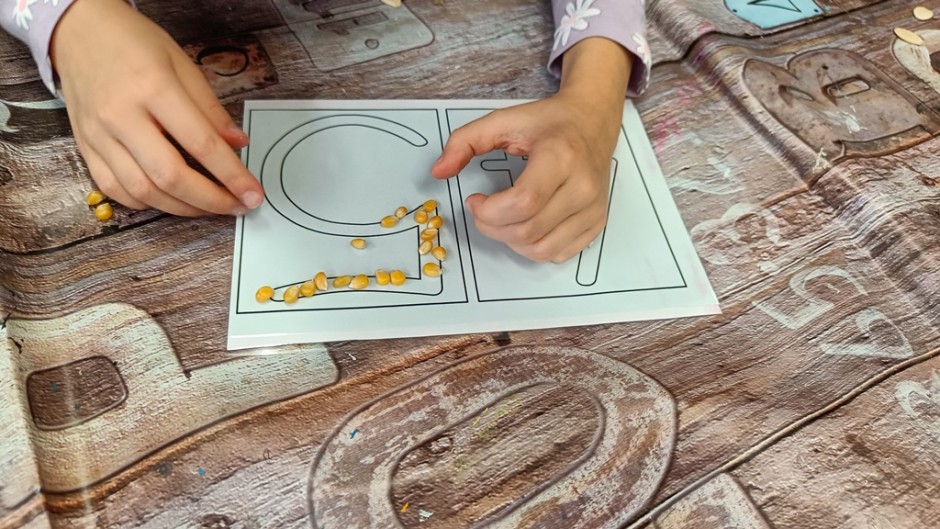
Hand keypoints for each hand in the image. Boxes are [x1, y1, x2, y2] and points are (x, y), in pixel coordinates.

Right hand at [51, 0, 262, 215]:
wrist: (78, 31)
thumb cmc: (134, 43)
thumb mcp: (183, 64)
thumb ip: (210, 109)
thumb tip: (238, 145)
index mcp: (153, 87)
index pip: (200, 143)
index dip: (232, 175)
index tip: (253, 194)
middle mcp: (122, 115)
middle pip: (170, 175)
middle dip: (210, 200)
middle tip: (236, 206)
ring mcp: (99, 135)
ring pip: (143, 190)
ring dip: (182, 207)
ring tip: (209, 206)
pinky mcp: (85, 147)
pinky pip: (116, 190)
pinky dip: (148, 202)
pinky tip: (171, 199)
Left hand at [431, 94, 622, 262]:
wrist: (592, 121)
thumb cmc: (549, 123)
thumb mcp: (503, 121)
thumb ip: (464, 142)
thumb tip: (438, 171)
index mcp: (561, 157)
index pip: (522, 203)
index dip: (488, 212)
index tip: (475, 200)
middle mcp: (583, 186)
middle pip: (528, 231)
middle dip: (493, 227)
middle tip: (484, 211)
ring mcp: (593, 208)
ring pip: (541, 250)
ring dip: (511, 241)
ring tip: (504, 219)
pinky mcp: (597, 222)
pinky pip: (558, 253)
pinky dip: (534, 248)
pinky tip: (526, 225)